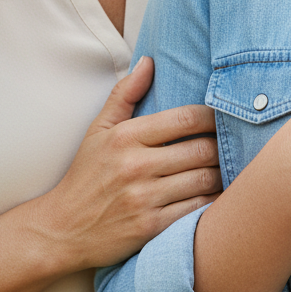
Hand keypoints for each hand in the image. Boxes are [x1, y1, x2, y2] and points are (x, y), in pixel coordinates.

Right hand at [40, 57, 221, 269]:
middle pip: (202, 149)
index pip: (187, 118)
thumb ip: (125, 94)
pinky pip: (196, 209)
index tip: (222, 119)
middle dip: (222, 147)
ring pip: (204, 179)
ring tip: (228, 169)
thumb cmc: (85, 175)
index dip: (214, 116)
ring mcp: (143, 199)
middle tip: (231, 146)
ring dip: (222, 174)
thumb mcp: (98, 130)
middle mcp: (135, 166)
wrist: (59, 231)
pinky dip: (213, 202)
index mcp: (126, 136)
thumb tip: (149, 61)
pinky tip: (217, 195)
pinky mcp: (150, 228)